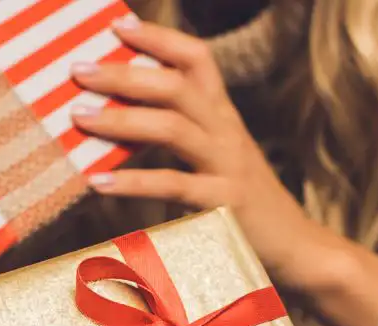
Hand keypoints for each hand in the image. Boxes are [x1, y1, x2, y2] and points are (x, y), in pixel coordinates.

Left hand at [72, 18, 377, 325]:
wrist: (299, 249)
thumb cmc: (245, 206)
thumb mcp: (216, 161)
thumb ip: (180, 138)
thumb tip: (114, 123)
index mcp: (223, 116)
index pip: (196, 58)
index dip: (159, 38)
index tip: (118, 25)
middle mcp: (227, 131)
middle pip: (176, 85)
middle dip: (124, 74)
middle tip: (78, 71)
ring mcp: (227, 166)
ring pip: (173, 127)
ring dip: (121, 119)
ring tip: (79, 117)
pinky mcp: (224, 204)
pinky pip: (174, 185)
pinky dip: (132, 182)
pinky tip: (98, 181)